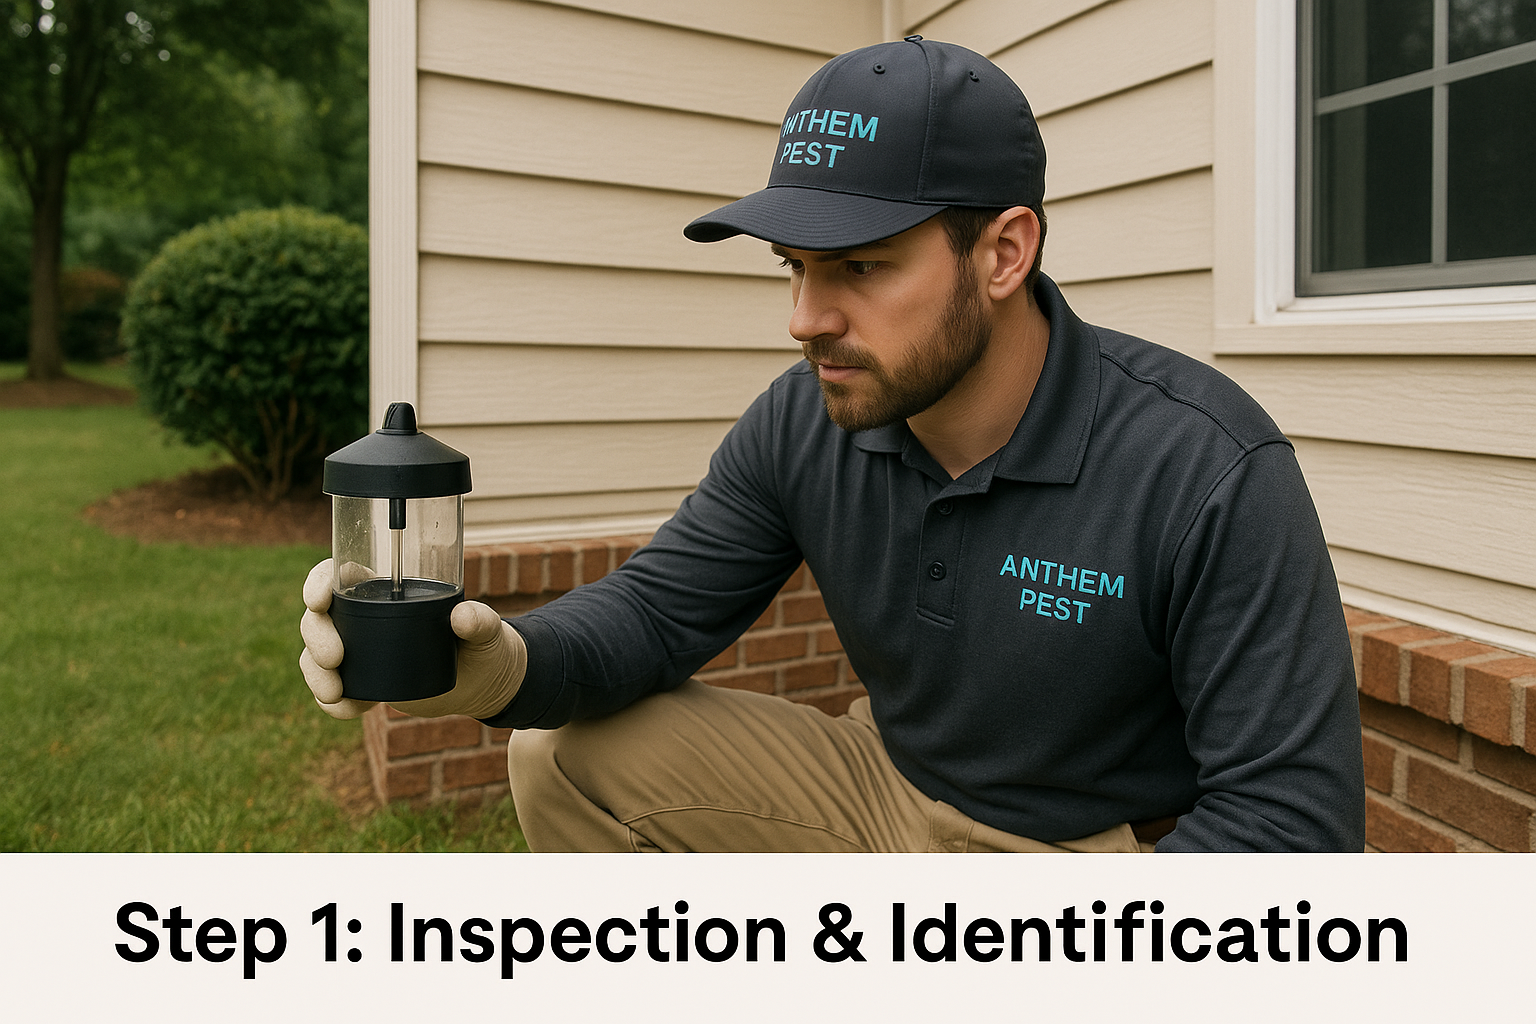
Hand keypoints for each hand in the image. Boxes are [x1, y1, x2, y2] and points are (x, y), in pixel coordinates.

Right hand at [298, 559, 527, 720]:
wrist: (484, 684)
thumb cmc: (484, 644)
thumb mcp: (487, 631)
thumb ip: (480, 621)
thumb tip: (463, 617)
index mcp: (387, 592)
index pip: (339, 576)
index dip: (318, 582)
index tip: (319, 600)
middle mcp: (366, 618)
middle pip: (318, 618)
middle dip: (315, 636)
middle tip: (335, 658)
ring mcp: (361, 652)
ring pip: (315, 656)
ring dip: (316, 674)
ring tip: (336, 694)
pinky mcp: (364, 682)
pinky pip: (333, 691)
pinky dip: (333, 703)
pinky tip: (348, 709)